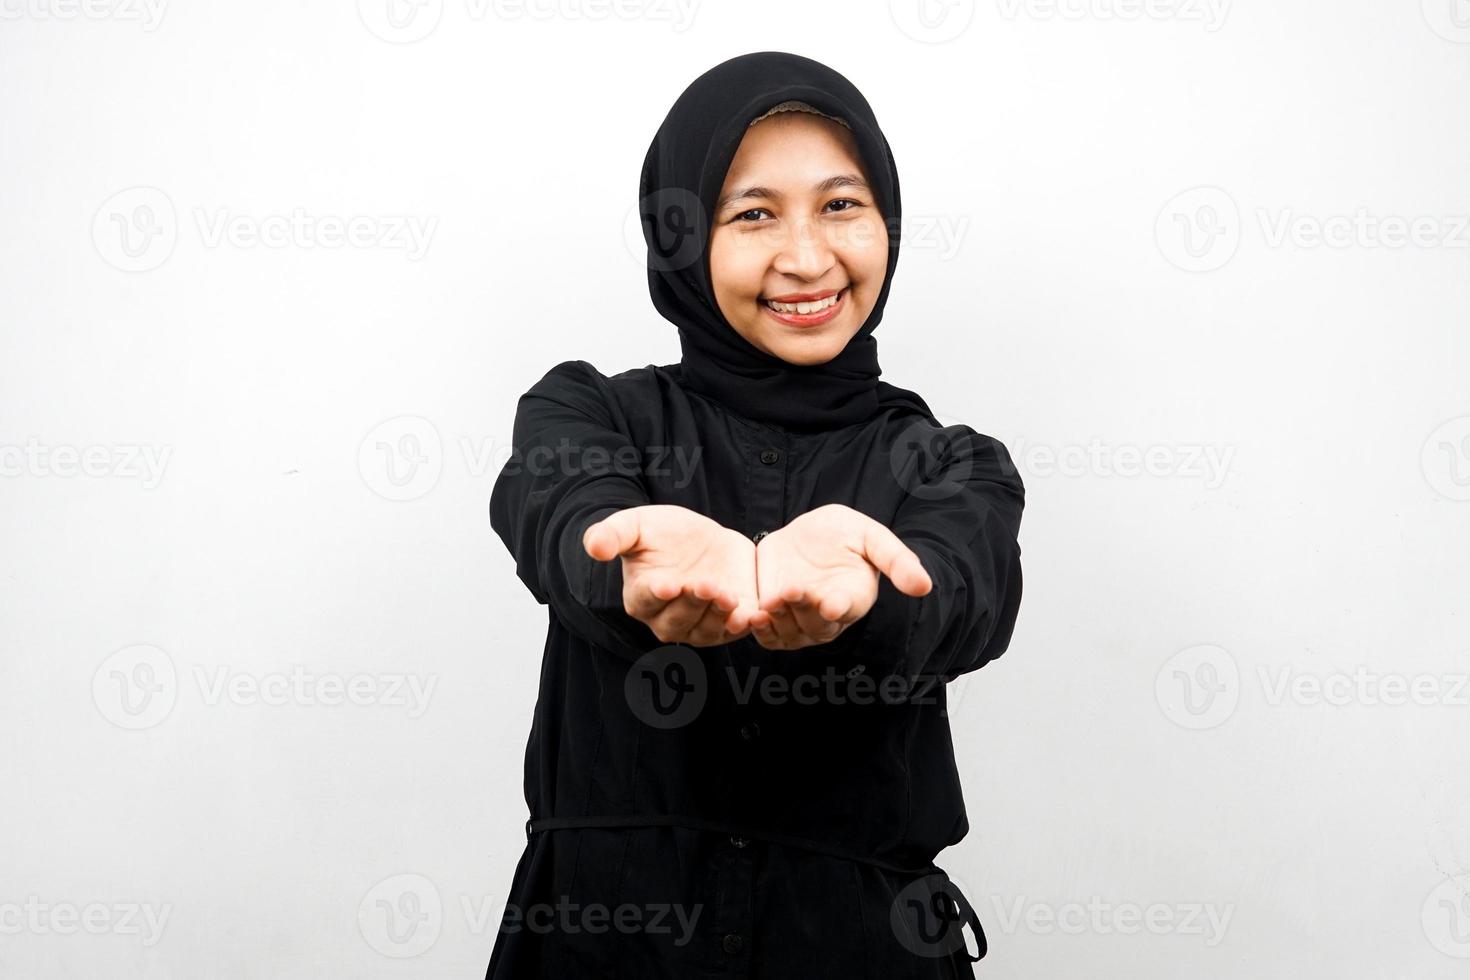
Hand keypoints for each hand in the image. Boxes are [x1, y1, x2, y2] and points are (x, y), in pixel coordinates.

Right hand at [583, 505, 758, 646]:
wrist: (706, 540)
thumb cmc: (665, 533)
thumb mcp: (637, 525)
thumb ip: (612, 534)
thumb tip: (592, 547)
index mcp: (641, 597)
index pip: (646, 600)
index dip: (656, 594)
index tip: (667, 584)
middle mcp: (666, 619)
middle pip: (677, 620)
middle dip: (692, 603)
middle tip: (705, 583)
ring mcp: (697, 626)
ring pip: (705, 631)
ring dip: (717, 616)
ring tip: (728, 595)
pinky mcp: (727, 626)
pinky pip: (733, 633)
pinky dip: (742, 627)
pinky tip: (750, 614)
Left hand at [749, 504, 931, 650]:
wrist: (805, 534)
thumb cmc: (843, 534)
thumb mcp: (871, 537)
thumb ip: (896, 560)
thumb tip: (926, 587)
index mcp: (854, 597)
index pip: (848, 609)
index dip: (839, 608)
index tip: (830, 603)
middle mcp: (829, 616)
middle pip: (816, 624)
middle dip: (803, 610)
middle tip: (792, 591)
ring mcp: (800, 621)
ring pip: (790, 633)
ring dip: (779, 621)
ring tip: (769, 604)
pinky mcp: (774, 620)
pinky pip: (767, 635)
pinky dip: (759, 630)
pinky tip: (751, 616)